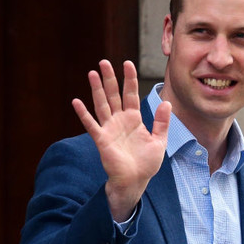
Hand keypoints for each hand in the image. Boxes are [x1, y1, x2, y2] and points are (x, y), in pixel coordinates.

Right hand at [72, 60, 171, 220]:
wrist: (136, 180)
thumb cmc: (146, 162)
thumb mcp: (159, 140)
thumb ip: (162, 122)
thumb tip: (166, 103)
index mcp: (134, 119)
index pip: (131, 94)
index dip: (129, 79)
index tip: (127, 63)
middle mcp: (120, 120)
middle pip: (114, 95)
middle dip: (109, 79)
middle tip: (104, 62)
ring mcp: (109, 128)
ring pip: (102, 104)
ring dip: (96, 89)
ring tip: (92, 73)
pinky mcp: (102, 140)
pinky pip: (91, 125)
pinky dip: (83, 114)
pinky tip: (76, 101)